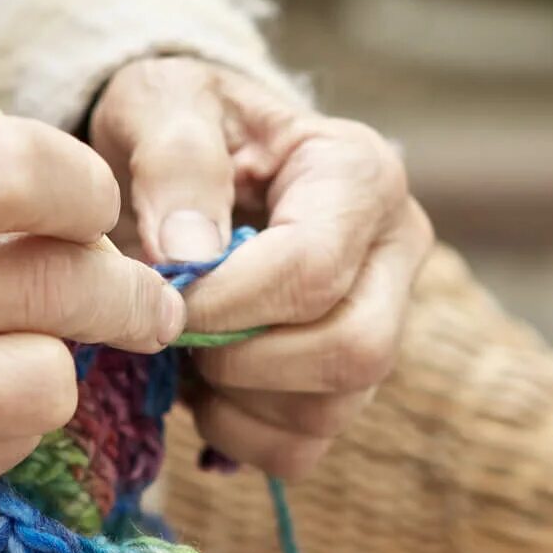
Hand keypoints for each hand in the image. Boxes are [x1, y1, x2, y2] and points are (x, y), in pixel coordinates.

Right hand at [0, 118, 183, 532]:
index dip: (84, 185)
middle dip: (125, 290)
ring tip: (34, 348)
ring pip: (45, 383)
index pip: (7, 171)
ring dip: (61, 365)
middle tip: (142, 296)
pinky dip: (7, 422)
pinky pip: (1, 450)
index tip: (95, 202)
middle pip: (53, 288)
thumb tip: (73, 204)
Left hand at [89, 57, 433, 478]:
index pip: (314, 269)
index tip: (158, 296)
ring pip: (331, 410)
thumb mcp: (163, 103)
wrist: (190, 154)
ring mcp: (383, 322)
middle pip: (355, 352)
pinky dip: (237, 435)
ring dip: (234, 401)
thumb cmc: (182, 122)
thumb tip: (190, 255)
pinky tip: (200, 385)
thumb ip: (176, 162)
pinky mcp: (347, 382)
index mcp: (360, 174)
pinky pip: (303, 448)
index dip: (226, 302)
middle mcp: (394, 253)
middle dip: (244, 362)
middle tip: (176, 332)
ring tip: (183, 348)